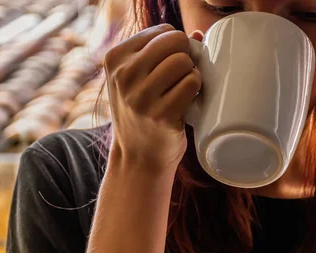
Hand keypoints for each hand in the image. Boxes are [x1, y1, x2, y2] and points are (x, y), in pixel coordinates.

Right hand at [104, 24, 202, 172]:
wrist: (137, 157)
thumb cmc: (142, 112)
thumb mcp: (136, 79)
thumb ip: (160, 53)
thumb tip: (199, 35)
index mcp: (115, 59)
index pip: (162, 31)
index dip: (176, 45)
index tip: (172, 63)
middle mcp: (124, 76)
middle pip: (174, 43)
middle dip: (186, 56)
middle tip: (182, 75)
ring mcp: (141, 97)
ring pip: (183, 62)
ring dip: (191, 73)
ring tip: (184, 88)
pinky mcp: (161, 115)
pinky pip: (191, 84)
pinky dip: (196, 88)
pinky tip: (188, 99)